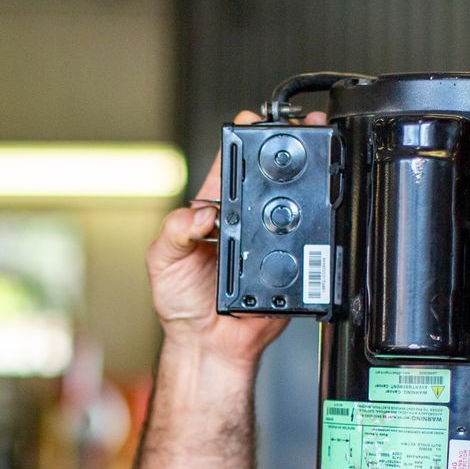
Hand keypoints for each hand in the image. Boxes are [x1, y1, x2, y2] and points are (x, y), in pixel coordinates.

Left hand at [146, 110, 327, 366]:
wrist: (207, 346)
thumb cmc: (180, 304)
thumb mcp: (161, 261)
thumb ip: (173, 232)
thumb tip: (199, 214)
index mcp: (211, 213)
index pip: (228, 165)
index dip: (242, 138)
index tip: (252, 121)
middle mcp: (242, 224)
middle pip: (267, 179)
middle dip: (283, 152)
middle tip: (295, 134)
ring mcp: (267, 243)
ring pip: (291, 208)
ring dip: (302, 190)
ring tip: (307, 172)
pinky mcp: (289, 268)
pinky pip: (304, 250)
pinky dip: (308, 240)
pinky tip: (303, 232)